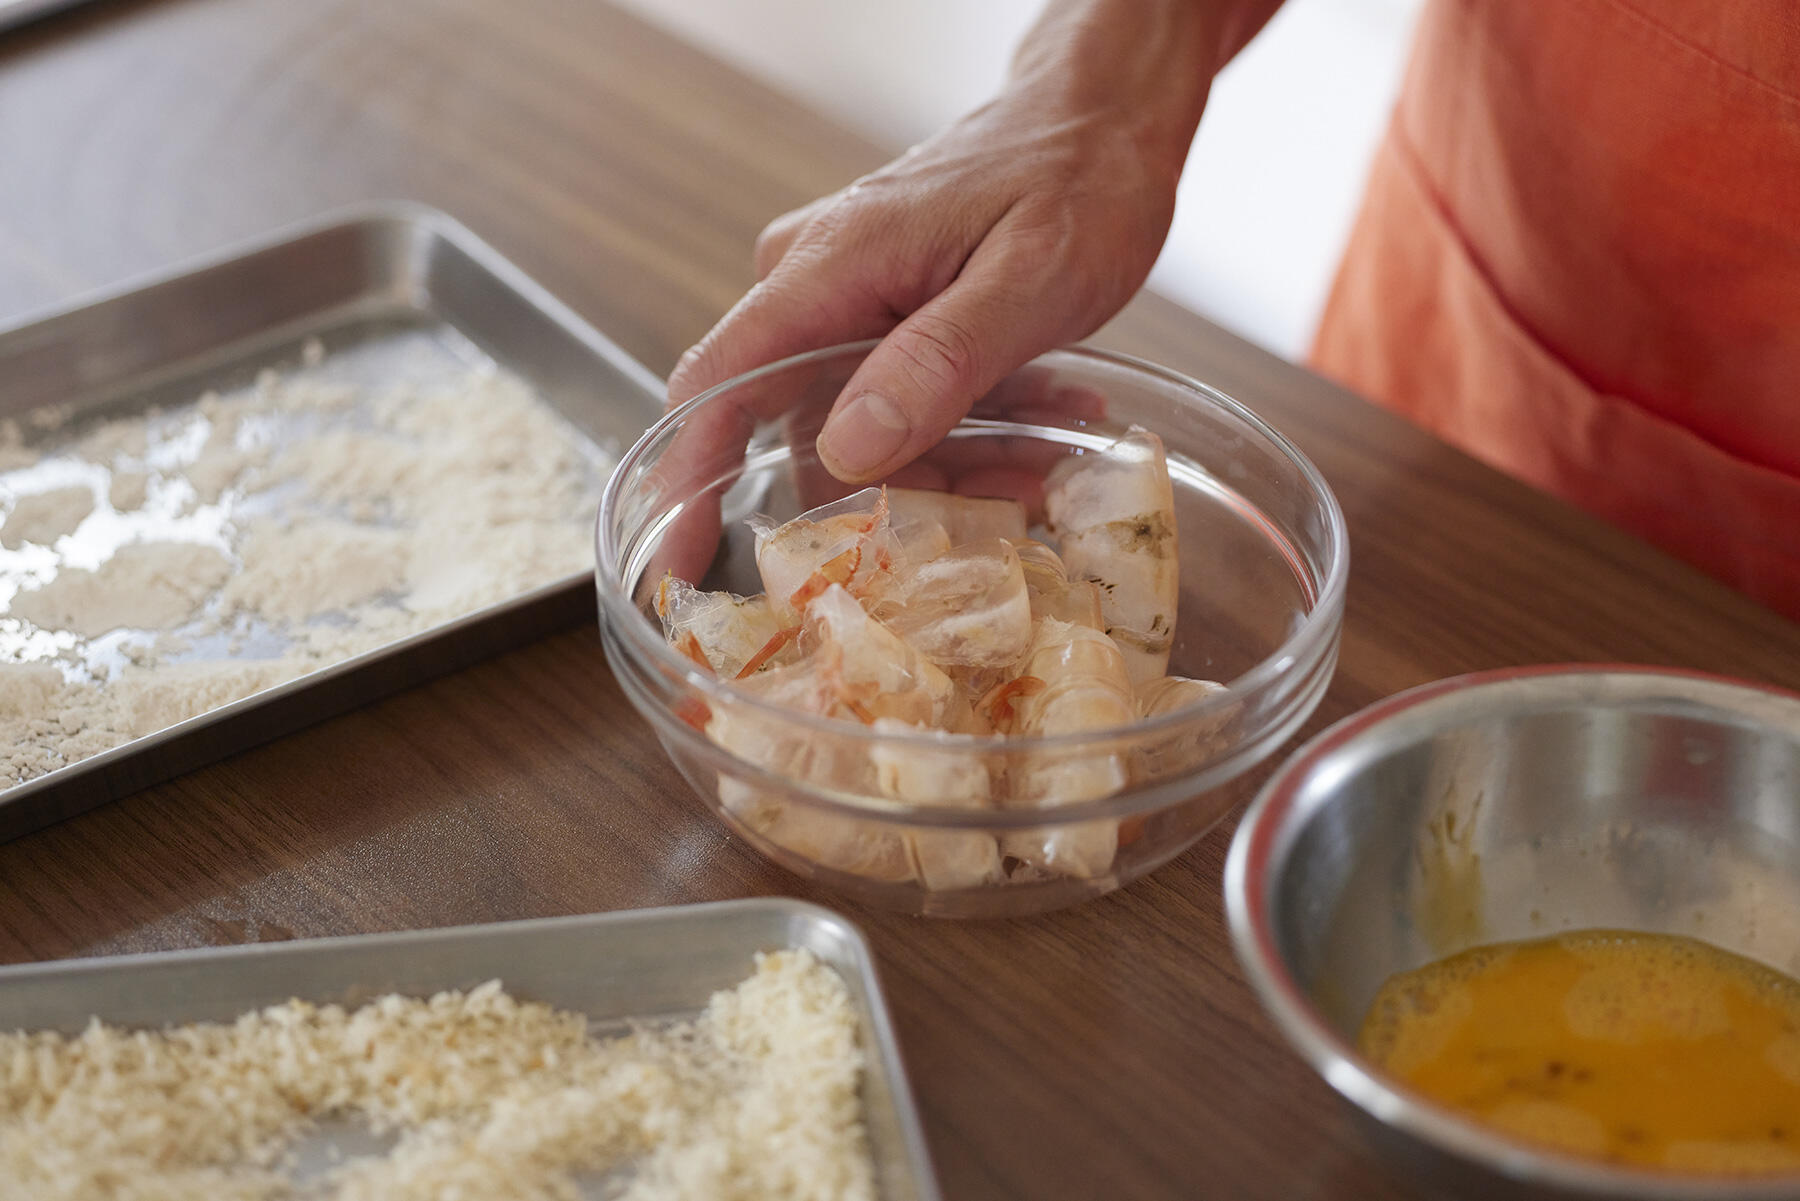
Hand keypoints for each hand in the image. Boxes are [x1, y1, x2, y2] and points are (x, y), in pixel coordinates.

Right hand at [666, 0, 1229, 484]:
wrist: (1102, 117)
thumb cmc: (1076, 177)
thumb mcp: (1028, 281)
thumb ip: (937, 364)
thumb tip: (849, 449)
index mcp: (829, 268)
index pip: (721, 385)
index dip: (692, 486)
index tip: (682, 569)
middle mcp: (815, 288)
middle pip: (811, 436)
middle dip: (904, 491)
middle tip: (1012, 495)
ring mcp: (846, 306)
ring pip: (868, 435)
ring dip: (957, 463)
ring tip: (1048, 449)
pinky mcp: (883, 322)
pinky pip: (901, 409)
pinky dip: (970, 431)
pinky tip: (1042, 418)